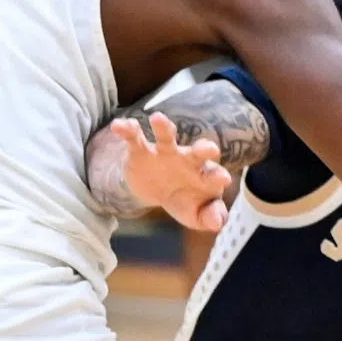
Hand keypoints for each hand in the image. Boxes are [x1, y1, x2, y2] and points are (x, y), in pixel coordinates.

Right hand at [106, 113, 233, 231]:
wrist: (154, 192)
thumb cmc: (183, 200)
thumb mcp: (196, 215)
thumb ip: (210, 217)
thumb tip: (217, 222)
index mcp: (205, 175)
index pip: (215, 175)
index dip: (219, 177)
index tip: (224, 180)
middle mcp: (188, 160)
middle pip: (199, 151)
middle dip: (204, 149)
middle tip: (211, 149)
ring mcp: (165, 153)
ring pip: (167, 137)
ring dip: (163, 127)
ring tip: (157, 118)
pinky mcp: (142, 151)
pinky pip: (134, 138)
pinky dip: (126, 130)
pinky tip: (118, 126)